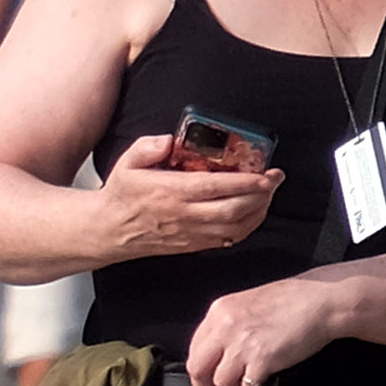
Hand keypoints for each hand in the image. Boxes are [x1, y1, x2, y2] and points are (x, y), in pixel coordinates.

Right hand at [96, 131, 281, 264]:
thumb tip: (170, 140)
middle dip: (261, 195)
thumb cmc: (122, 195)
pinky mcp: (193, 245)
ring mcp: (191, 233)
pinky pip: (228, 240)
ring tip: (268, 194)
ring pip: (235, 227)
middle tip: (276, 179)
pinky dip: (246, 227)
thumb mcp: (127, 163)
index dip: (244, 182)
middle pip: (233, 210)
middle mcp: (184, 215)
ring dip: (258, 211)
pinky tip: (253, 213)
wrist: (110, 231)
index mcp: (170, 192)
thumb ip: (148, 147)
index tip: (265, 174)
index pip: (214, 187)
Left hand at [181, 273, 350, 385]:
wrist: (322, 305)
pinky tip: (264, 381)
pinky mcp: (261, 360)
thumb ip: (229, 323)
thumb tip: (219, 349)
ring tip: (248, 382)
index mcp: (220, 310)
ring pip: (220, 381)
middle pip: (197, 367)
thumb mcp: (250, 302)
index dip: (197, 371)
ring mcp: (242, 344)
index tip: (203, 383)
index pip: (194, 347)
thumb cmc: (294, 301)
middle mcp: (225, 326)